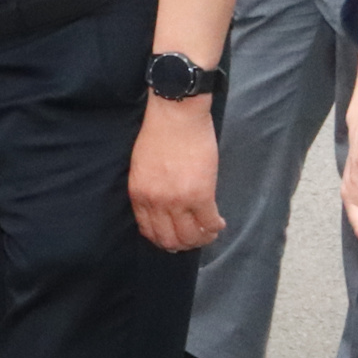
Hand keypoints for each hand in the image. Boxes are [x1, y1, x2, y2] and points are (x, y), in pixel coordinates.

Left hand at [129, 95, 223, 250]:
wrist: (175, 114)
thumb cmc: (159, 133)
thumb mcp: (141, 166)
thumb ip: (149, 189)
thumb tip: (163, 208)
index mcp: (139, 195)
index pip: (149, 231)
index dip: (164, 239)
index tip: (175, 237)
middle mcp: (156, 203)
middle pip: (170, 239)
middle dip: (183, 244)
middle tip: (195, 238)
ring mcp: (178, 201)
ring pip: (190, 236)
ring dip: (201, 239)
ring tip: (209, 232)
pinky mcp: (200, 195)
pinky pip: (209, 223)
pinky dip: (215, 228)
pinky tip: (219, 223)